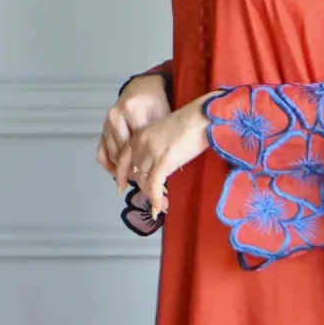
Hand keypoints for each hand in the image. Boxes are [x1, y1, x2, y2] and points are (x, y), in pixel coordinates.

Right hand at [96, 74, 170, 177]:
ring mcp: (106, 124)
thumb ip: (159, 136)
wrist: (142, 89)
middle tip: (146, 180)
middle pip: (123, 151)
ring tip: (136, 179)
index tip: (154, 174)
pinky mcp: (103, 131)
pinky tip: (118, 173)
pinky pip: (101, 152)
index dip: (145, 161)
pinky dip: (108, 165)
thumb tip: (162, 162)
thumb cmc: (155, 102)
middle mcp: (114, 116)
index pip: (137, 143)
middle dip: (134, 167)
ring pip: (112, 154)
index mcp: (130, 109)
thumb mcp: (162, 115)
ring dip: (122, 169)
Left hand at [115, 98, 210, 214]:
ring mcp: (151, 153)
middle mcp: (141, 144)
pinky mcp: (163, 161)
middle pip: (134, 172)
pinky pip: (154, 185)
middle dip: (142, 188)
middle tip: (151, 200)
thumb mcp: (164, 132)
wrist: (202, 117)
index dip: (121, 175)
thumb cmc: (190, 122)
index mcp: (139, 135)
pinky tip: (158, 208)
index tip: (121, 187)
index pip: (122, 159)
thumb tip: (157, 165)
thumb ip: (156, 146)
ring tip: (160, 205)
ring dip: (151, 196)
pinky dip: (155, 198)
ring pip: (143, 181)